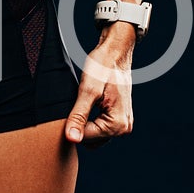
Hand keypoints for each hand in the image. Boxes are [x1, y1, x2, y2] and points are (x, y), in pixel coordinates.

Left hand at [63, 30, 134, 145]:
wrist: (115, 53)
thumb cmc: (103, 67)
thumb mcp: (87, 90)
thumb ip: (79, 116)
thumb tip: (72, 139)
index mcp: (118, 124)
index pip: (85, 138)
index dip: (72, 124)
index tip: (70, 106)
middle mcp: (123, 128)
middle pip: (90, 140)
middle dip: (79, 125)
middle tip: (76, 103)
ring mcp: (123, 125)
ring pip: (94, 136)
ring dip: (84, 123)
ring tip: (83, 102)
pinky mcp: (118, 119)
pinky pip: (99, 128)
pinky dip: (90, 120)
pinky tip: (88, 104)